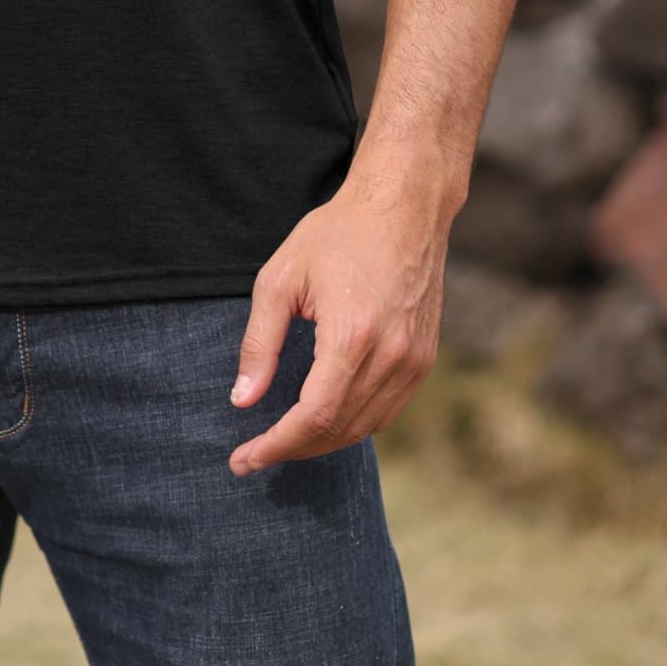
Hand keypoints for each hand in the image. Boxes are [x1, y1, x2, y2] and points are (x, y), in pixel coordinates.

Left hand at [227, 164, 451, 472]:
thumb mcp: (281, 278)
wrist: (404, 206)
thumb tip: (242, 399)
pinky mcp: (424, 357)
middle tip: (254, 454)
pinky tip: (325, 419)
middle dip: (292, 449)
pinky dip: (353, 425)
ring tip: (283, 440)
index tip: (242, 459)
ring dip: (321, 442)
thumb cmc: (337, 233)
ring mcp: (413, 360)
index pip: (312, 416)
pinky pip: (387, 411)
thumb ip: (260, 343)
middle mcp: (390, 356)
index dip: (275, 445)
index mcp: (352, 336)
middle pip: (337, 430)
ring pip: (364, 427)